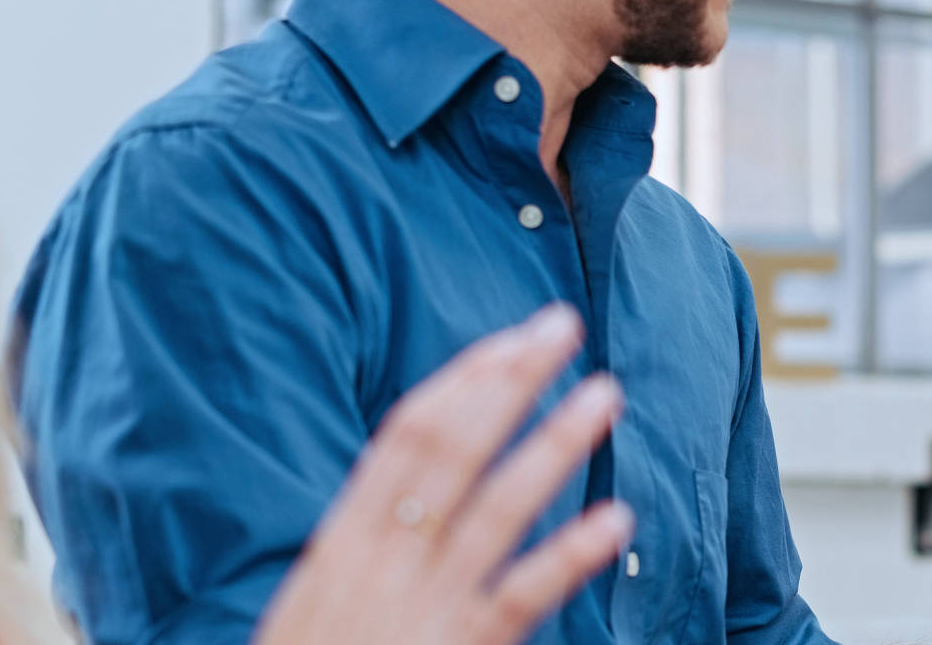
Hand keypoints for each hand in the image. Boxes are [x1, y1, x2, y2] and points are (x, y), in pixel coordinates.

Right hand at [254, 306, 631, 644]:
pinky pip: (522, 595)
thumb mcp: (314, 601)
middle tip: (563, 326)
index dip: (465, 380)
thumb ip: (367, 545)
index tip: (511, 339)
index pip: (408, 436)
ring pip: (499, 506)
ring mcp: (424, 606)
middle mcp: (381, 562)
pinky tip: (616, 519)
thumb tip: (414, 493)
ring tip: (605, 394)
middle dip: (512, 381)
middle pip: (454, 448)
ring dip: (556, 443)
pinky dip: (571, 555)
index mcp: (341, 542)